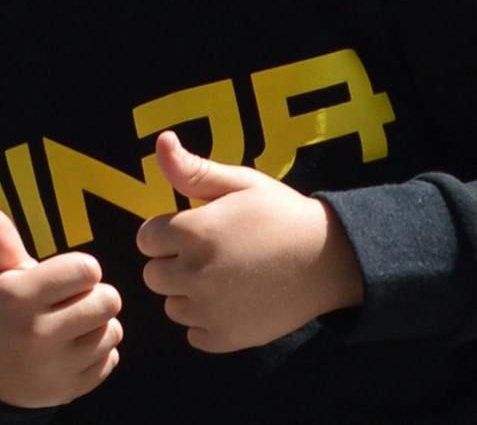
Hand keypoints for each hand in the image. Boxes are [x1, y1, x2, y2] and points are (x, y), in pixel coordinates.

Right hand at [0, 196, 122, 407]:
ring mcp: (56, 367)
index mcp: (18, 298)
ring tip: (68, 325)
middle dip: (92, 296)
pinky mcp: (71, 390)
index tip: (60, 278)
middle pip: (108, 300)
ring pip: (112, 331)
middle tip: (67, 301)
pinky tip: (69, 350)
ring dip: (96, 325)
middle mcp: (37, 334)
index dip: (79, 269)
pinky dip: (96, 353)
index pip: (87, 269)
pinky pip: (110, 359)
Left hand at [135, 130, 364, 351]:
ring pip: (172, 306)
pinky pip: (195, 335)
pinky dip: (208, 323)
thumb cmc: (282, 215)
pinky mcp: (227, 337)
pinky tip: (233, 303)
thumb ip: (192, 169)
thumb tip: (161, 140)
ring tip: (225, 278)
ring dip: (189, 295)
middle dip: (175, 263)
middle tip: (214, 255)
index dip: (170, 232)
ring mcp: (210, 310)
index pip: (146, 238)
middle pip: (154, 274)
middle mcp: (195, 273)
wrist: (330, 259)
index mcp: (193, 232)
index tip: (199, 230)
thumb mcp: (240, 182)